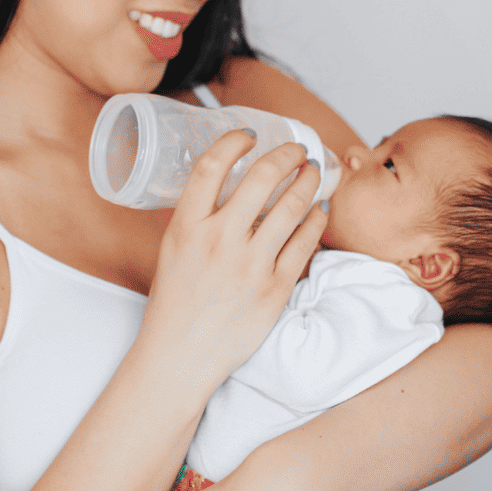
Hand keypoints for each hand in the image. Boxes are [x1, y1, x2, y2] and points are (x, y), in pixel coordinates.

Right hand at [140, 130, 327, 397]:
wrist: (181, 356)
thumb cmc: (175, 302)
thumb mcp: (173, 249)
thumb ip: (198, 218)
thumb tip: (231, 186)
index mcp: (186, 227)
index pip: (210, 166)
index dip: (233, 141)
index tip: (250, 134)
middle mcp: (218, 241)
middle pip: (261, 178)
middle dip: (287, 154)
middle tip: (298, 149)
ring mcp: (249, 266)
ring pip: (291, 207)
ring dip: (309, 182)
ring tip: (314, 173)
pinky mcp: (274, 290)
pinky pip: (305, 244)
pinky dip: (315, 221)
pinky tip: (319, 212)